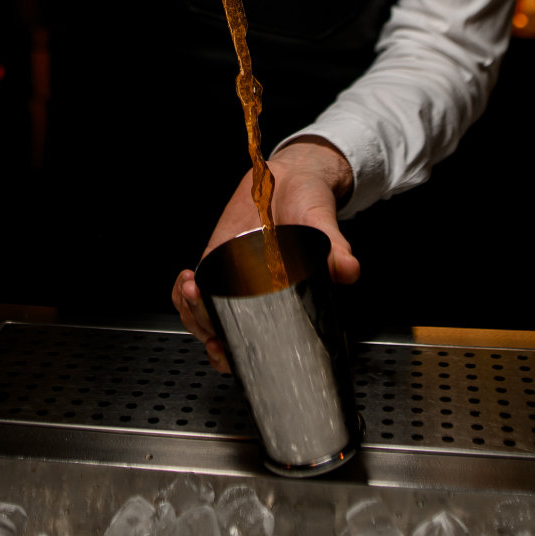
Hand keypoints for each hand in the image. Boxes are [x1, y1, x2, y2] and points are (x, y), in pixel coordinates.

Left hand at [172, 137, 360, 373]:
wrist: (288, 176)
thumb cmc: (310, 205)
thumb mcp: (323, 224)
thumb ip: (335, 248)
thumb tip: (348, 269)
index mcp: (288, 300)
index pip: (268, 345)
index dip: (246, 358)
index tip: (231, 352)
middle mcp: (260, 298)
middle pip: (232, 336)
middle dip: (215, 337)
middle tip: (211, 327)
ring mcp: (235, 284)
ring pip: (209, 317)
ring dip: (195, 314)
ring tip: (194, 293)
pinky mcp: (217, 265)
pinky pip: (198, 290)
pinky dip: (185, 293)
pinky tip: (187, 282)